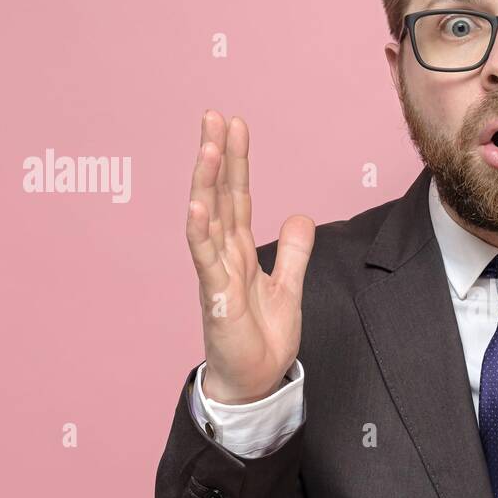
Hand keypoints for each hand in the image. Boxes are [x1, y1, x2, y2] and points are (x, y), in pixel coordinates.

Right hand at [186, 110, 314, 403]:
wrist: (255, 381)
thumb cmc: (262, 338)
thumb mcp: (289, 286)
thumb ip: (294, 252)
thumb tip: (299, 215)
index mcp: (240, 251)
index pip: (237, 197)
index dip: (237, 162)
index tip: (235, 125)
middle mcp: (223, 256)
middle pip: (218, 197)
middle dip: (216, 157)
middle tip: (214, 116)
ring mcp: (216, 274)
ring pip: (207, 219)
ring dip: (205, 183)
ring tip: (207, 147)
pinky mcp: (216, 297)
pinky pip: (205, 259)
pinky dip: (200, 231)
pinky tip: (197, 205)